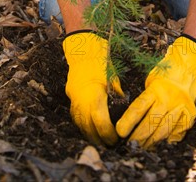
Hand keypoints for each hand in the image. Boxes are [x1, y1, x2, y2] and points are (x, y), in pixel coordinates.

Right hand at [63, 31, 123, 145]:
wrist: (82, 50)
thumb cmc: (100, 62)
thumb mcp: (113, 78)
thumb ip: (117, 95)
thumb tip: (125, 110)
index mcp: (93, 94)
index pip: (100, 121)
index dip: (108, 133)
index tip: (116, 138)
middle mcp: (81, 100)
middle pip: (88, 128)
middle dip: (100, 139)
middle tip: (111, 146)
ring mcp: (73, 100)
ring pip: (80, 125)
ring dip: (90, 135)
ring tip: (102, 142)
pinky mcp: (71, 98)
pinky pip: (76, 118)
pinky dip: (83, 126)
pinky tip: (91, 131)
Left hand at [116, 35, 195, 147]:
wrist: (190, 68)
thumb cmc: (166, 75)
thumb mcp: (151, 81)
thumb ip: (144, 98)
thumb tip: (130, 119)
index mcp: (156, 88)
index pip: (139, 108)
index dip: (128, 122)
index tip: (120, 132)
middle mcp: (169, 98)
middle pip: (150, 123)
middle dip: (138, 137)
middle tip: (130, 145)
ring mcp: (180, 108)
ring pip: (163, 131)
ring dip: (151, 142)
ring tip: (142, 147)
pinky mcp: (190, 115)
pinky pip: (177, 133)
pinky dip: (167, 140)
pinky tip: (159, 144)